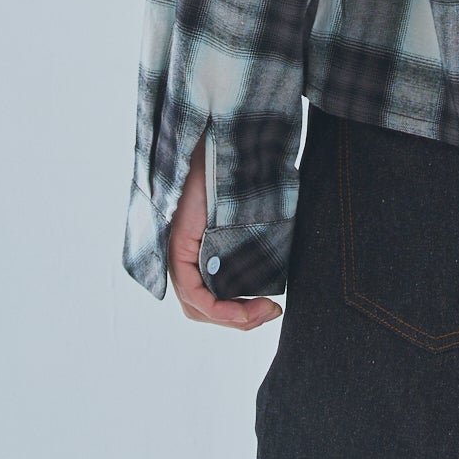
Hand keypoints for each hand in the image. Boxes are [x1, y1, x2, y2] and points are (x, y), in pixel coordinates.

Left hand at [166, 136, 282, 330]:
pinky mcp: (179, 245)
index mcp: (196, 248)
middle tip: (271, 313)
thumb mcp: (247, 212)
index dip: (238, 314)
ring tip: (265, 312)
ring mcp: (177, 251)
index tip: (273, 308)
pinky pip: (192, 294)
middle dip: (239, 320)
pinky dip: (217, 309)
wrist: (223, 138)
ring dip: (232, 318)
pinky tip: (242, 309)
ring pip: (197, 306)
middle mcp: (182, 254)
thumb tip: (281, 258)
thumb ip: (250, 236)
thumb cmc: (237, 169)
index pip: (210, 298)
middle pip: (202, 309)